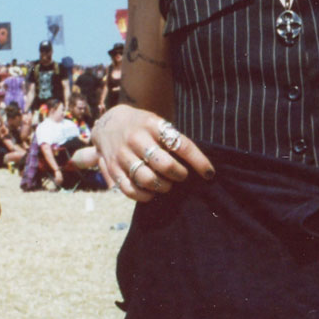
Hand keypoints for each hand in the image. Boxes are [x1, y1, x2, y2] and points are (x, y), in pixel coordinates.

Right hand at [93, 103, 213, 200]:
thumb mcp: (158, 123)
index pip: (181, 145)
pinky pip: (130, 189)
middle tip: (182, 176)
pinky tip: (152, 193)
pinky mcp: (112, 168)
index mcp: (152, 124)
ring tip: (167, 184)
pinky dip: (144, 196)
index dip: (199, 162)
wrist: (109, 122)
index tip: (209, 174)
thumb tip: (200, 167)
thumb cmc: (143, 126)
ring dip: (163, 186)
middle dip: (179, 174)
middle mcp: (136, 138)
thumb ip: (174, 140)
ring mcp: (122, 154)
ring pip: (147, 179)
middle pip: (164, 165)